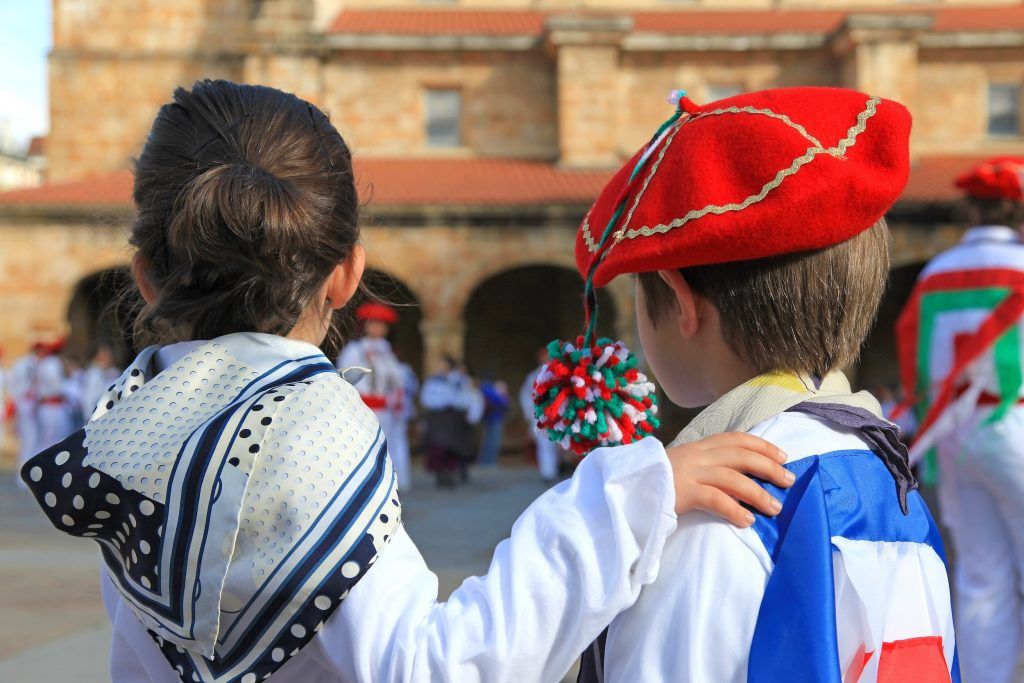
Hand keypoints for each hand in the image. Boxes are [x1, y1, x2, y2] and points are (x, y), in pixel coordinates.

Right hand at [667, 432, 794, 526]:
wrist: (626, 489)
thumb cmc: (655, 481)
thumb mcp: (682, 466)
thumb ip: (705, 466)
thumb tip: (736, 475)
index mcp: (698, 447)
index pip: (736, 438)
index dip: (762, 445)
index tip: (783, 456)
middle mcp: (697, 455)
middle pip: (741, 455)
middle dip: (769, 467)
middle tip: (789, 481)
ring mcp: (689, 473)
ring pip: (733, 478)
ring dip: (758, 493)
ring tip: (775, 508)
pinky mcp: (683, 492)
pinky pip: (716, 500)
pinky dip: (735, 510)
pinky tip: (747, 521)